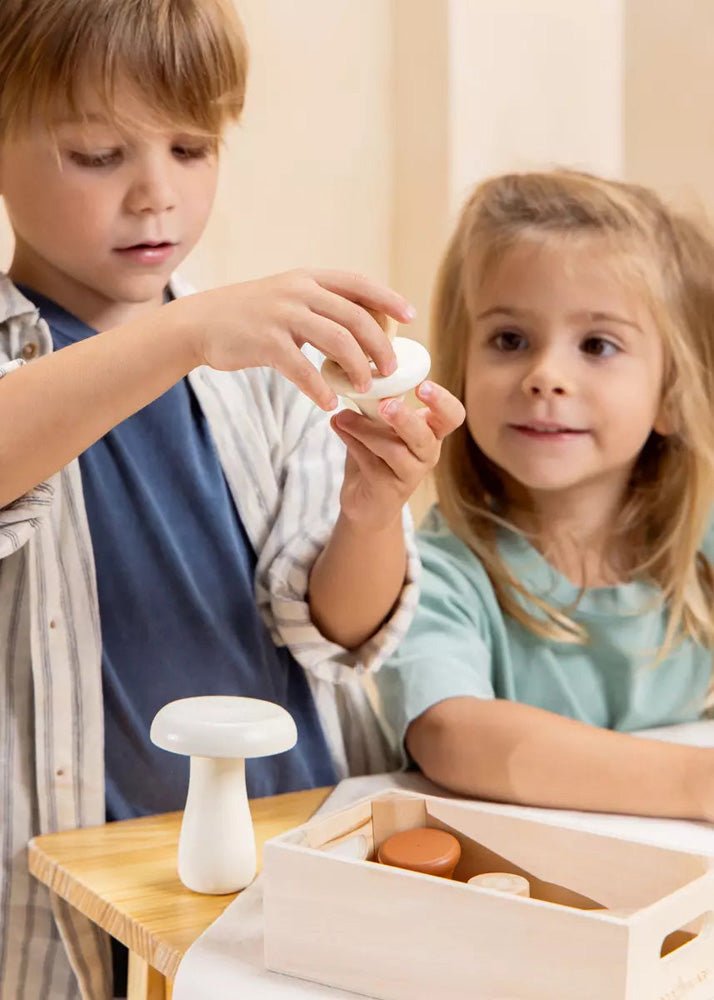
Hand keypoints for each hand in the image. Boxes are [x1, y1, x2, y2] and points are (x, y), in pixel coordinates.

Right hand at [174, 269, 414, 409]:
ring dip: (358, 368)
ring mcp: (282, 315)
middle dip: (381, 346)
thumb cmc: (250, 316)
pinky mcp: (265, 342)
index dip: (388, 299)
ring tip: (365, 388)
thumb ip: (320, 305)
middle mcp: (299, 291)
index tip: (410, 317)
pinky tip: (329, 403)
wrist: (200, 322)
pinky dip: (320, 389)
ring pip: (338, 341)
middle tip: (391, 370)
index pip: (359, 284)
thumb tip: (362, 324)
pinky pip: (303, 369)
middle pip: (356, 317)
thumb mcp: (287, 297)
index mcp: (309, 279)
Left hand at [330, 379, 464, 531]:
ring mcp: (410, 474)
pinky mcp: (389, 489)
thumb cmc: (376, 456)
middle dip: (406, 419)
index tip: (422, 386)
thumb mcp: (378, 426)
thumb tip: (351, 381)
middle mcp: (426, 453)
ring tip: (343, 417)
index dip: (443, 401)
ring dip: (366, 430)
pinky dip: (352, 443)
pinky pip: (371, 462)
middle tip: (386, 405)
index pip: (452, 416)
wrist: (365, 501)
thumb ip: (372, 406)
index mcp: (431, 432)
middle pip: (425, 436)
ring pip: (394, 451)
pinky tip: (338, 427)